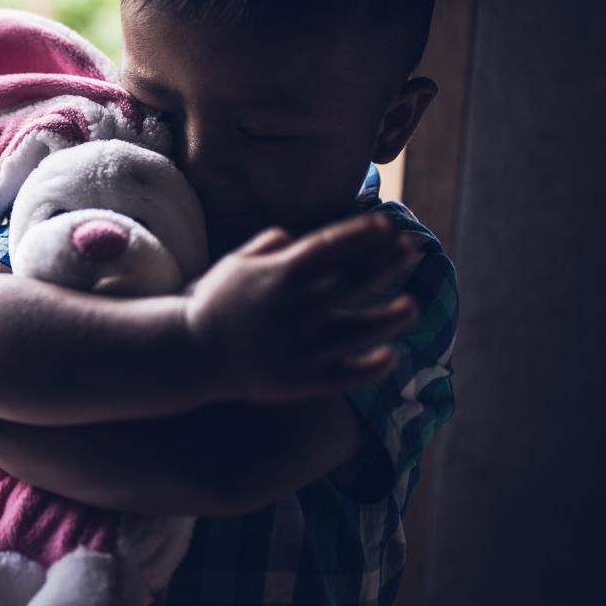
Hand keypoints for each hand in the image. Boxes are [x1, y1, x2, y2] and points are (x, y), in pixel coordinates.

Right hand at [185, 213, 421, 403]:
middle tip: (412, 250)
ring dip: (392, 315)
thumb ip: (268, 245)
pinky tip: (390, 355)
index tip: (387, 224)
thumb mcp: (236, 264)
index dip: (362, 234)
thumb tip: (295, 236)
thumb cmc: (215, 302)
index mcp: (280, 274)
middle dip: (388, 262)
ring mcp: (302, 346)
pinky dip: (372, 366)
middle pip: (355, 280)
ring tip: (413, 304)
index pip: (331, 247)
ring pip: (362, 329)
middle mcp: (296, 308)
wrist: (192, 353)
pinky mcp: (303, 380)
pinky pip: (348, 375)